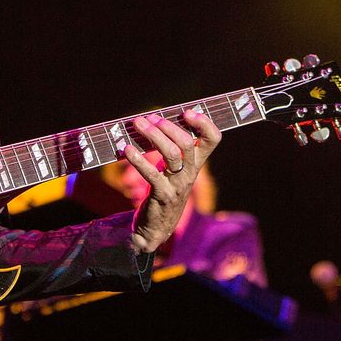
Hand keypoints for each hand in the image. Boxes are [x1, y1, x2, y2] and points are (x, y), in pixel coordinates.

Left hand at [125, 109, 220, 253]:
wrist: (156, 228)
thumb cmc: (164, 190)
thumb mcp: (174, 169)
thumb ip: (173, 147)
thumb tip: (157, 118)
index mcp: (197, 163)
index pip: (213, 139)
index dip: (204, 123)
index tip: (186, 112)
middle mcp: (191, 173)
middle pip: (187, 143)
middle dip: (168, 126)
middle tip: (150, 118)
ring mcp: (178, 185)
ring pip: (172, 154)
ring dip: (154, 136)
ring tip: (138, 125)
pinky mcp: (162, 195)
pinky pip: (151, 174)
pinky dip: (138, 159)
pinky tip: (127, 149)